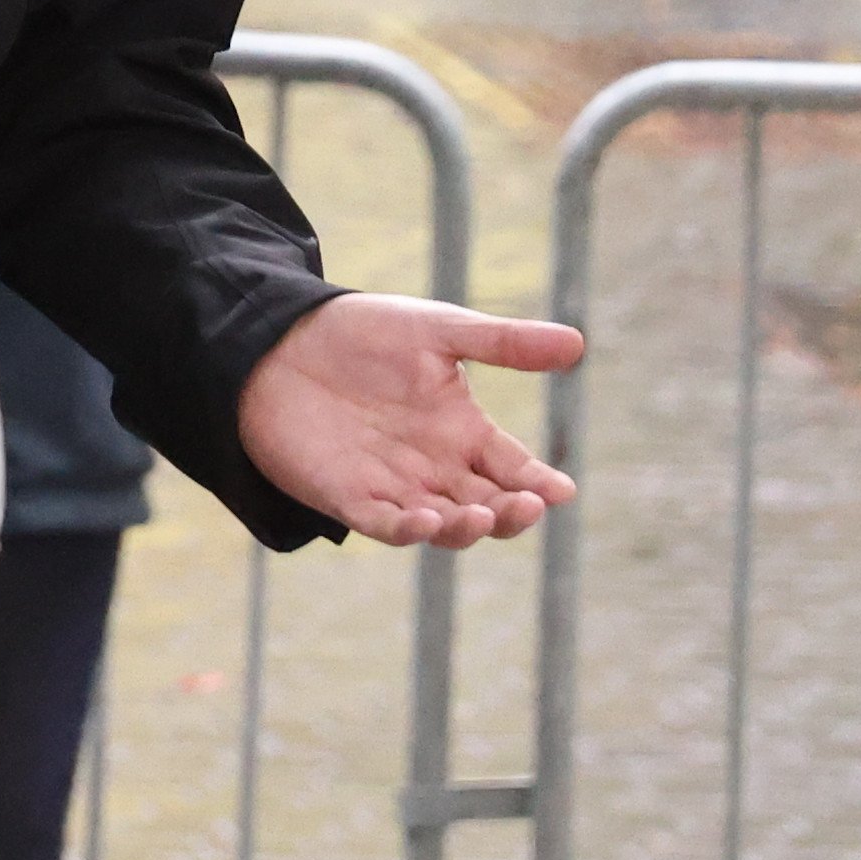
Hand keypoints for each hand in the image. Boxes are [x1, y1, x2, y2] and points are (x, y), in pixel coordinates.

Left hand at [236, 293, 584, 546]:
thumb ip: (503, 343)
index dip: (538, 484)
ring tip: (479, 515)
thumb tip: (578, 344)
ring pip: (443, 526)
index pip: (513, 468)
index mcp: (463, 432)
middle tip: (527, 505)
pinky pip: (385, 525)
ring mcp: (395, 488)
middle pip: (487, 508)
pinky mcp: (349, 497)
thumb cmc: (364, 334)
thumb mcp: (439, 330)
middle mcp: (436, 468)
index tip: (561, 491)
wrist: (282, 340)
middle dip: (510, 513)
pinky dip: (406, 529)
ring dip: (464, 527)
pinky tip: (423, 521)